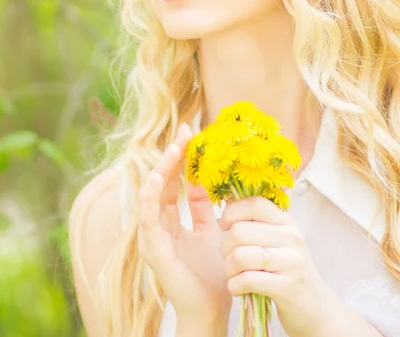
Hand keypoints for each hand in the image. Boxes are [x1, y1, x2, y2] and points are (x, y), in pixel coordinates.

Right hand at [137, 122, 231, 323]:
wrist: (212, 310)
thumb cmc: (212, 274)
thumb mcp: (211, 232)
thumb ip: (205, 208)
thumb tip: (205, 181)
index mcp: (172, 222)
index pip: (174, 182)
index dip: (182, 158)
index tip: (192, 134)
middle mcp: (159, 226)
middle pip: (163, 183)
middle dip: (174, 155)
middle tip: (185, 131)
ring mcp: (153, 237)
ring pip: (153, 194)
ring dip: (163, 168)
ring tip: (174, 147)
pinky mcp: (153, 249)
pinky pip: (149, 217)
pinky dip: (151, 195)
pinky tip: (160, 175)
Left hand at [219, 195, 332, 336]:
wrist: (316, 308)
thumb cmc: (287, 271)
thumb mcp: (278, 241)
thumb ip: (256, 222)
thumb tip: (227, 199)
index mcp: (287, 222)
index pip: (254, 204)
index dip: (232, 212)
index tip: (224, 226)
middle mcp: (291, 238)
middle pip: (240, 231)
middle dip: (225, 248)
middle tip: (228, 258)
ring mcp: (291, 262)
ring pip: (240, 256)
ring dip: (228, 269)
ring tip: (233, 275)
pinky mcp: (286, 287)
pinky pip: (246, 280)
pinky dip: (234, 285)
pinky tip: (238, 288)